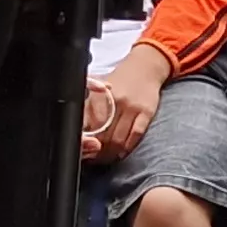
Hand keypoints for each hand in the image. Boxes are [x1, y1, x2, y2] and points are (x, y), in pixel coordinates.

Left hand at [83, 44, 168, 160]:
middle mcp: (115, 101)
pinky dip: (128, 147)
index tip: (85, 150)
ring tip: (108, 158)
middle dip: (98, 152)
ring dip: (112, 153)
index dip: (86, 141)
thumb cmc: (119, 81)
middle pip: (103, 136)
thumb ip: (88, 107)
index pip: (89, 126)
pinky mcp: (146, 112)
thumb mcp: (99, 88)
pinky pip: (136, 135)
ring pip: (118, 139)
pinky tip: (123, 152)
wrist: (145, 67)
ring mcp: (132, 107)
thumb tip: (80, 132)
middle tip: (96, 159)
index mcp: (99, 95)